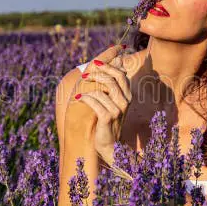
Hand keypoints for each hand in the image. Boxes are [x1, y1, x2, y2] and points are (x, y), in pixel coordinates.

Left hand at [70, 46, 132, 165]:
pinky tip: (78, 98)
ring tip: (79, 92)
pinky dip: (84, 98)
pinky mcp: (107, 117)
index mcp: (128, 95)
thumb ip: (114, 83)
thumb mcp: (113, 101)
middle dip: (98, 73)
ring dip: (87, 88)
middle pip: (114, 78)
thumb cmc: (108, 121)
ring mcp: (118, 110)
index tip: (95, 63)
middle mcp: (125, 101)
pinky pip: (94, 101)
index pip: (121, 74)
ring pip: (102, 90)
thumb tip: (117, 60)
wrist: (110, 145)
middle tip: (85, 75)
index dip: (108, 66)